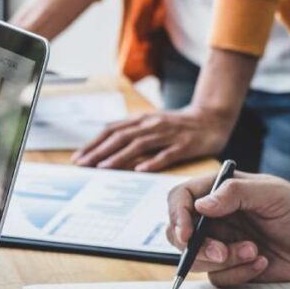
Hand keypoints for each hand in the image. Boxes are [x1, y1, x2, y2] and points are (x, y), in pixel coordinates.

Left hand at [71, 109, 233, 171]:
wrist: (211, 118)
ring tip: (103, 168)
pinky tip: (140, 170)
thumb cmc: (177, 126)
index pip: (112, 131)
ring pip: (140, 145)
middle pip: (121, 137)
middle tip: (83, 164)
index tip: (78, 157)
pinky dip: (152, 162)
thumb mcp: (151, 124)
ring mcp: (169, 134)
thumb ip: (131, 134)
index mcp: (142, 120)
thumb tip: (105, 149)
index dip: (94, 143)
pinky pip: (167, 154)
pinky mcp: (185, 145)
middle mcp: (152, 124)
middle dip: (100, 151)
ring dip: (119, 156)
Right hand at [166, 172, 289, 286]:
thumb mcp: (273, 194)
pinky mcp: (231, 267)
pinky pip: (219, 278)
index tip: (187, 236)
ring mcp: (221, 243)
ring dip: (224, 261)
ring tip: (255, 252)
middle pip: (179, 234)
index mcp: (219, 192)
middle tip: (222, 253)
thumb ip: (236, 193)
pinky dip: (239, 273)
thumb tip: (200, 205)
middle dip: (198, 248)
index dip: (176, 216)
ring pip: (197, 260)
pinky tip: (262, 263)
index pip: (180, 199)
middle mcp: (214, 218)